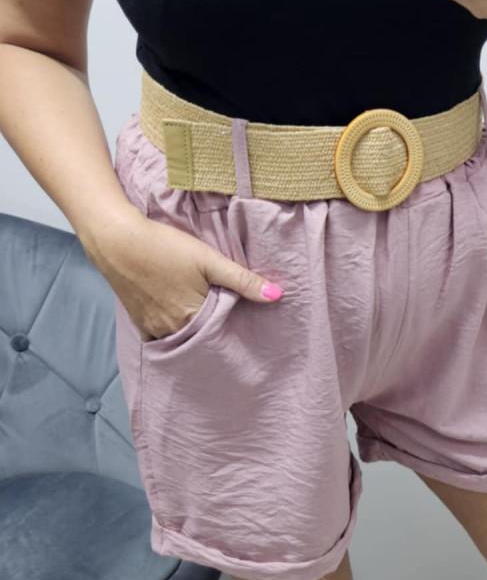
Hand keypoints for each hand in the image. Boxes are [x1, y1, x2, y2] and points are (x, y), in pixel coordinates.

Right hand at [90, 211, 282, 341]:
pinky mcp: (138, 321)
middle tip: (230, 330)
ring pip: (182, 339)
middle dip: (215, 337)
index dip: (234, 331)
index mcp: (193, 317)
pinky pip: (160, 337)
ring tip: (207, 326)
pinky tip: (181, 326)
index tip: (247, 329)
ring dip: (194, 336)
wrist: (116, 239)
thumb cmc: (164, 247)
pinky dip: (173, 335)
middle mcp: (173, 329)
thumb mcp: (209, 260)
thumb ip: (243, 280)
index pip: (223, 334)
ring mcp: (153, 328)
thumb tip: (277, 296)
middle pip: (202, 340)